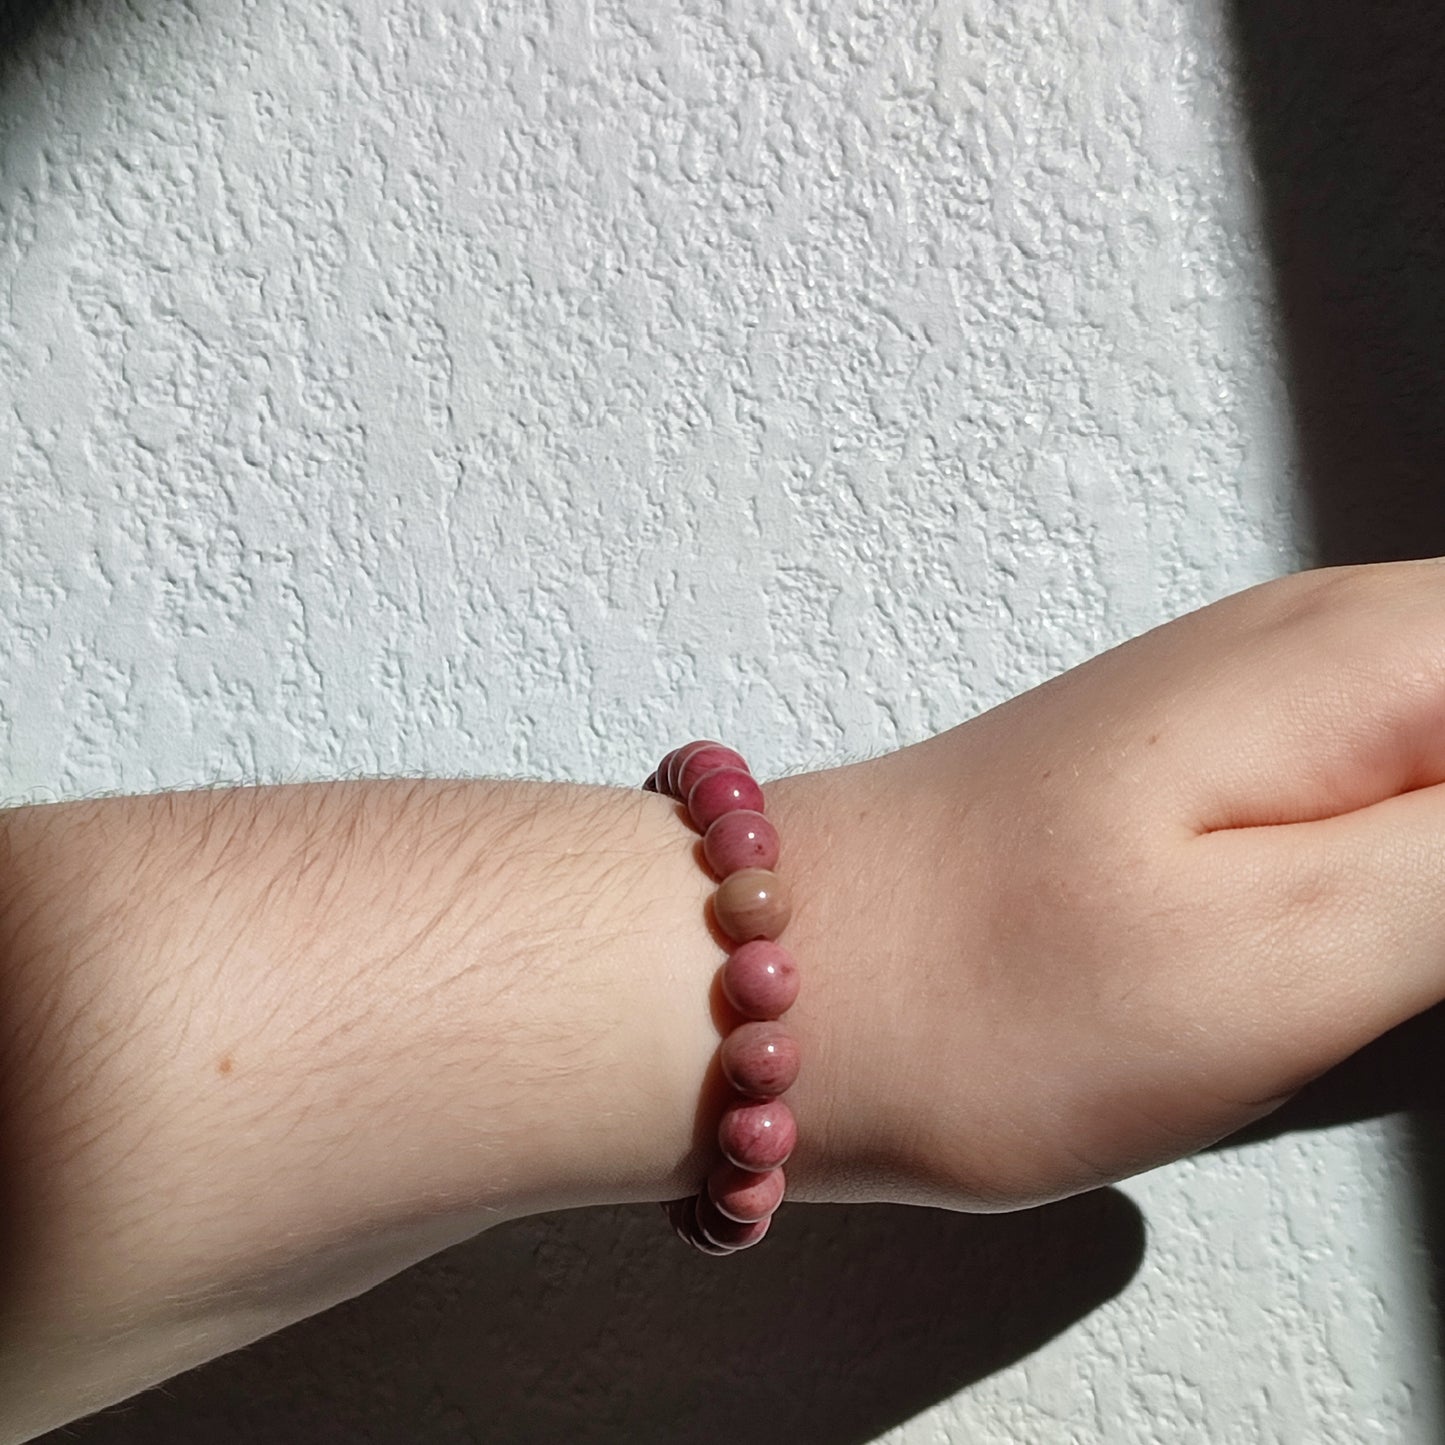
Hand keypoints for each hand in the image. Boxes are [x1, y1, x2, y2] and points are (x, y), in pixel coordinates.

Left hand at [767, 559, 1444, 1210]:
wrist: (789, 983)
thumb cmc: (1000, 993)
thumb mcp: (1298, 945)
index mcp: (1367, 656)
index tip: (1421, 937)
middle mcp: (1316, 641)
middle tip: (1397, 973)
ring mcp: (1251, 701)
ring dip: (1439, 853)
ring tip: (1374, 972)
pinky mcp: (1208, 772)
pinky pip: (1396, 772)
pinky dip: (1424, 849)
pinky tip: (1394, 939)